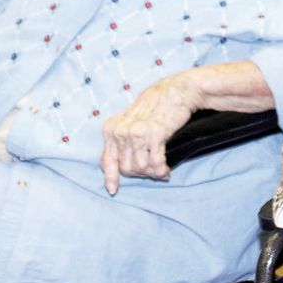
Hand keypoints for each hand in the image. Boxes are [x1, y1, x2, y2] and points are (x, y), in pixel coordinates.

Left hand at [100, 74, 201, 193]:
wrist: (176, 91)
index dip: (111, 178)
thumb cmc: (155, 107)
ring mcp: (136, 133)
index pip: (107, 161)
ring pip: (140, 168)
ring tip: (161, 170)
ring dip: (152, 173)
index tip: (113, 190)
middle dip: (140, 174)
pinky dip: (161, 170)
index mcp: (111, 129)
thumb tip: (119, 168)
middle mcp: (120, 132)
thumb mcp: (130, 121)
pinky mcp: (154, 135)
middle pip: (126, 168)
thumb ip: (121, 141)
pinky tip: (166, 169)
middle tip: (153, 171)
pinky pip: (155, 163)